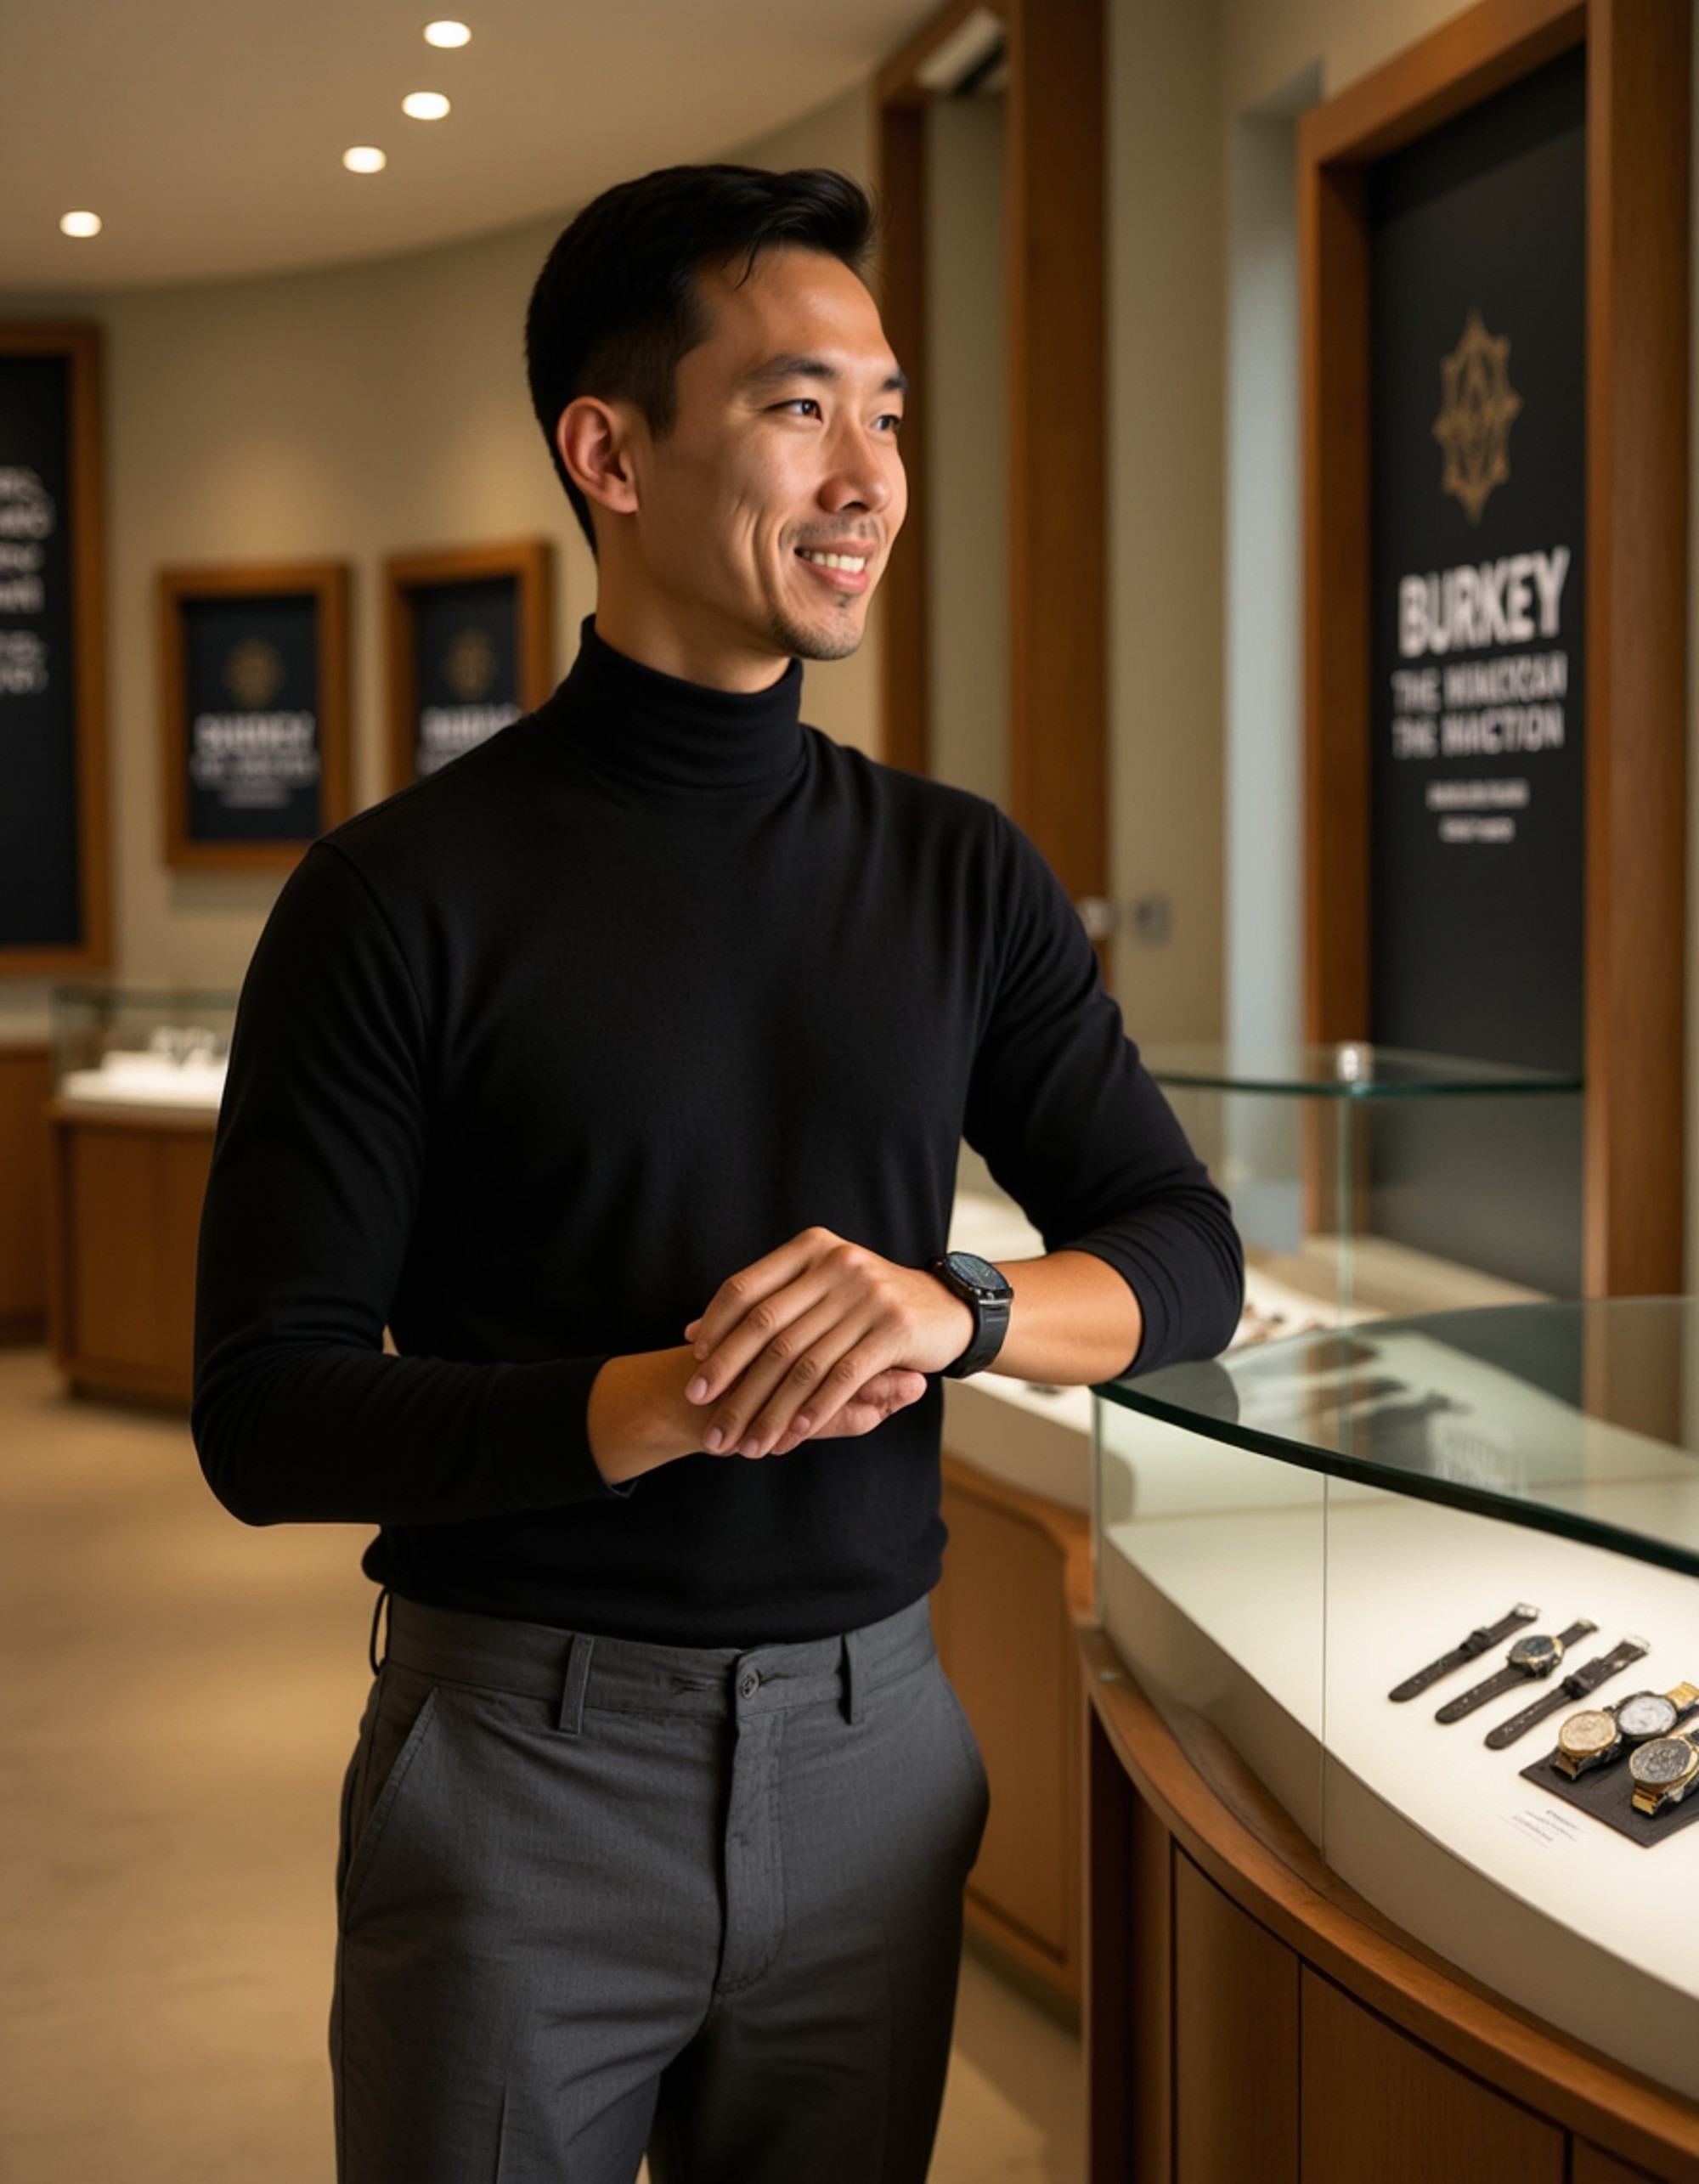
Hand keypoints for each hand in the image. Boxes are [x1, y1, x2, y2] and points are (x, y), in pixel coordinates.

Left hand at [682, 1227, 975, 1458]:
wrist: (946, 1306)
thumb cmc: (868, 1302)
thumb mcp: (820, 1287)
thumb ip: (766, 1304)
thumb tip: (693, 1333)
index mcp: (811, 1248)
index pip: (746, 1288)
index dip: (716, 1328)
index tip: (695, 1365)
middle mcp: (837, 1264)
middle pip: (768, 1329)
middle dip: (731, 1376)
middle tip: (704, 1411)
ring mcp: (868, 1295)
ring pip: (802, 1361)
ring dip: (769, 1408)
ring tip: (745, 1441)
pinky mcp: (895, 1329)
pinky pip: (843, 1375)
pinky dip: (814, 1409)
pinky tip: (793, 1434)